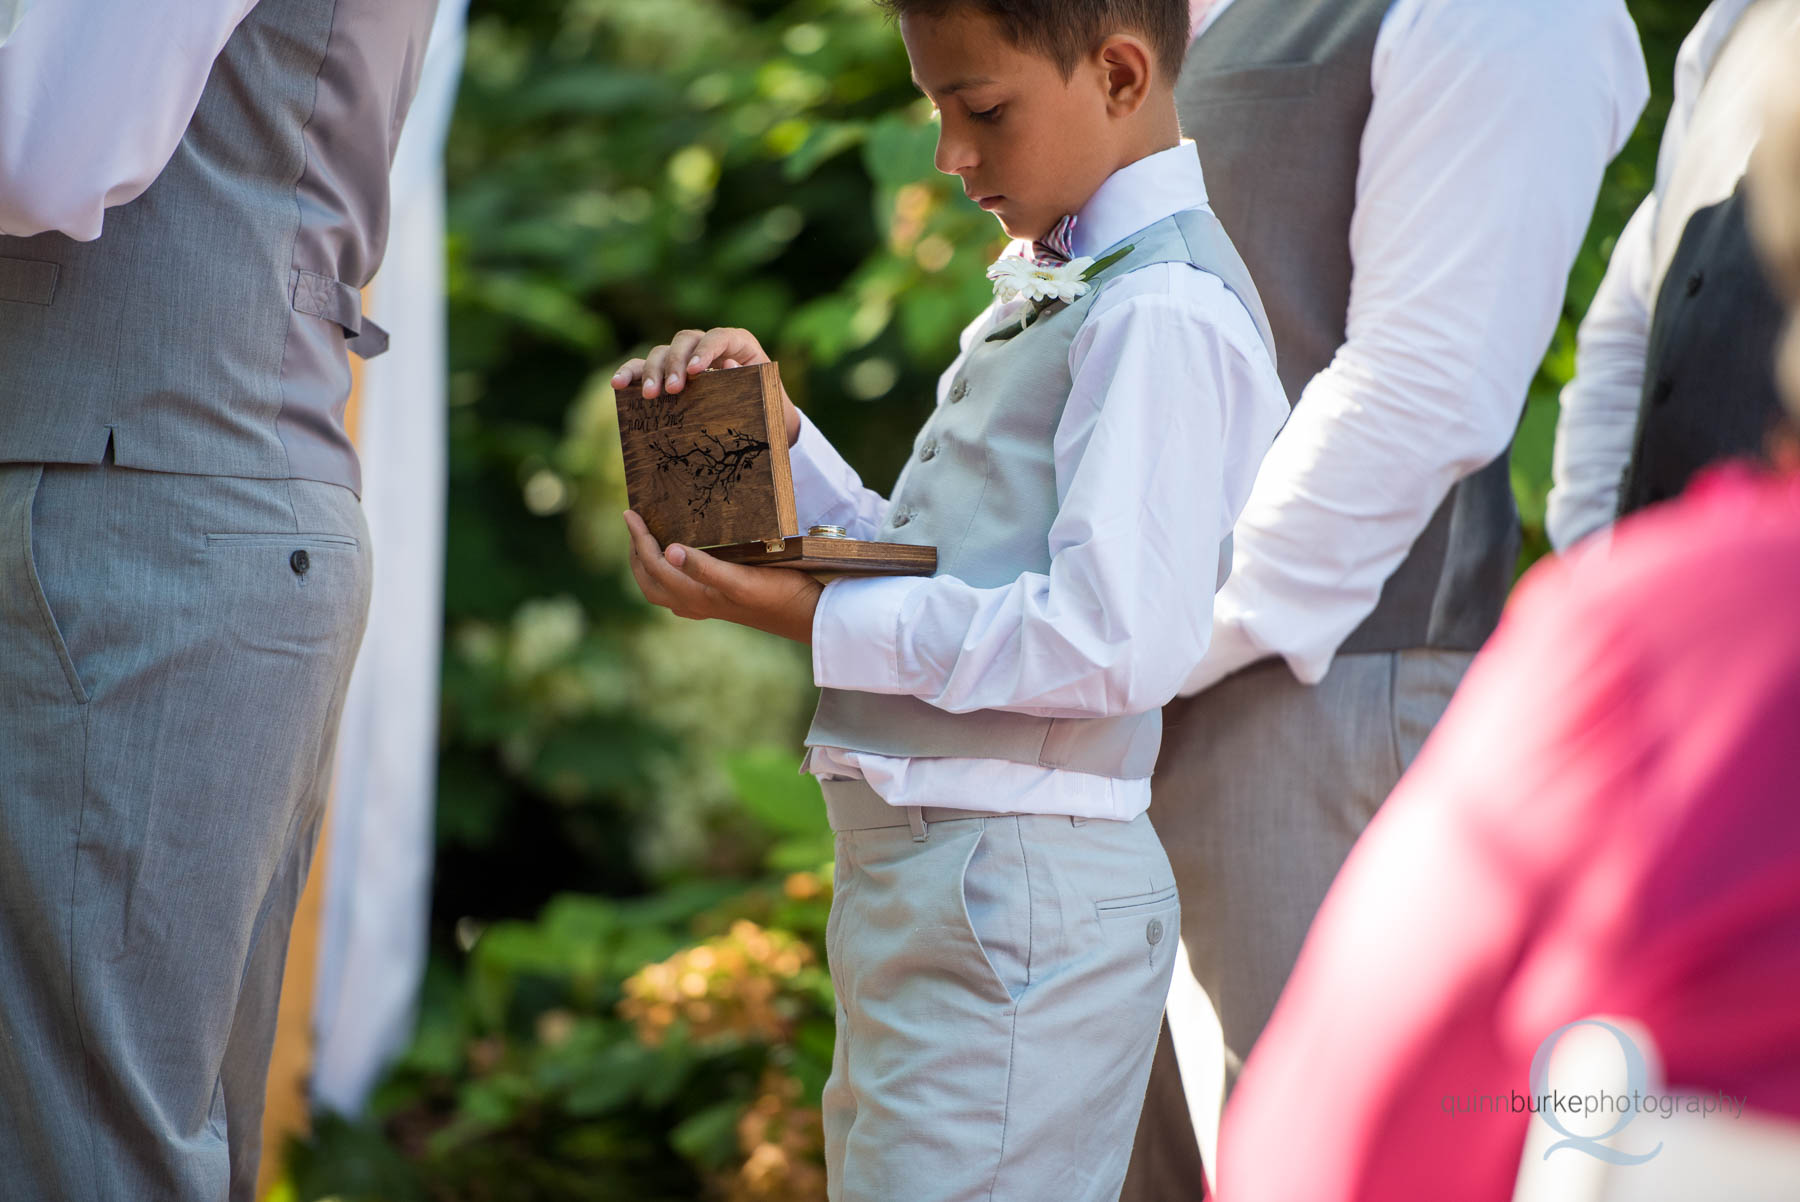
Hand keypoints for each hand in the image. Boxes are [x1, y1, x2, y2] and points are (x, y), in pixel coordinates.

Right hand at [611, 327, 802, 447]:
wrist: (766, 419)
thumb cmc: (770, 407)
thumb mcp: (769, 397)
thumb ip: (754, 382)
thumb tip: (728, 366)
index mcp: (739, 344)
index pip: (720, 336)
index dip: (706, 349)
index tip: (697, 371)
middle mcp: (708, 345)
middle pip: (685, 341)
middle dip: (676, 363)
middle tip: (673, 390)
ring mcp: (685, 358)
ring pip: (661, 352)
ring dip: (652, 371)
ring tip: (649, 396)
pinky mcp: (667, 373)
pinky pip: (644, 367)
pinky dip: (630, 372)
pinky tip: (617, 384)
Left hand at [622, 509, 822, 643]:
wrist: (806, 615)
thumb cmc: (778, 594)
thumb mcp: (740, 579)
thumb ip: (704, 567)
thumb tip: (668, 551)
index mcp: (695, 595)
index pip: (653, 565)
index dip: (638, 539)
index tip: (630, 513)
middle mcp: (695, 604)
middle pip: (649, 581)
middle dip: (635, 553)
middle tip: (633, 524)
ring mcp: (706, 607)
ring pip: (661, 590)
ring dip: (647, 566)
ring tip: (647, 541)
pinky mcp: (719, 605)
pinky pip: (678, 592)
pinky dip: (666, 575)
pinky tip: (677, 564)